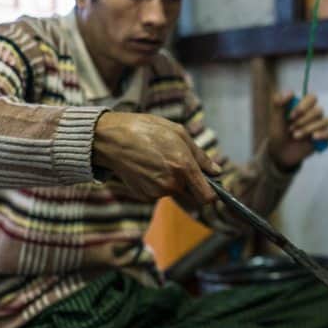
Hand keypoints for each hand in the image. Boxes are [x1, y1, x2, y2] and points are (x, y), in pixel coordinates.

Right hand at [92, 112, 220, 203]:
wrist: (111, 139)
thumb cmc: (146, 130)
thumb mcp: (178, 133)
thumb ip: (200, 156)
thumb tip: (216, 171)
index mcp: (183, 167)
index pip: (207, 197)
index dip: (212, 195)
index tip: (211, 188)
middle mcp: (172, 183)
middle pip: (191, 196)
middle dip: (190, 185)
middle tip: (178, 165)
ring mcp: (156, 192)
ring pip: (174, 192)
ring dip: (172, 181)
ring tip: (157, 160)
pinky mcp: (144, 196)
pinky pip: (158, 193)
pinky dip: (157, 183)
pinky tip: (147, 167)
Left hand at [269, 91, 327, 168]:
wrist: (280, 152)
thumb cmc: (278, 133)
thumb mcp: (275, 118)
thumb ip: (279, 103)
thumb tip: (291, 92)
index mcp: (304, 106)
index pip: (312, 98)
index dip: (303, 106)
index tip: (290, 117)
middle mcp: (314, 114)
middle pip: (318, 110)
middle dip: (303, 121)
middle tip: (291, 129)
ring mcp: (320, 126)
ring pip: (324, 121)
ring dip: (308, 129)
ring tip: (296, 136)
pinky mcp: (324, 138)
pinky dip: (324, 134)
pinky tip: (313, 138)